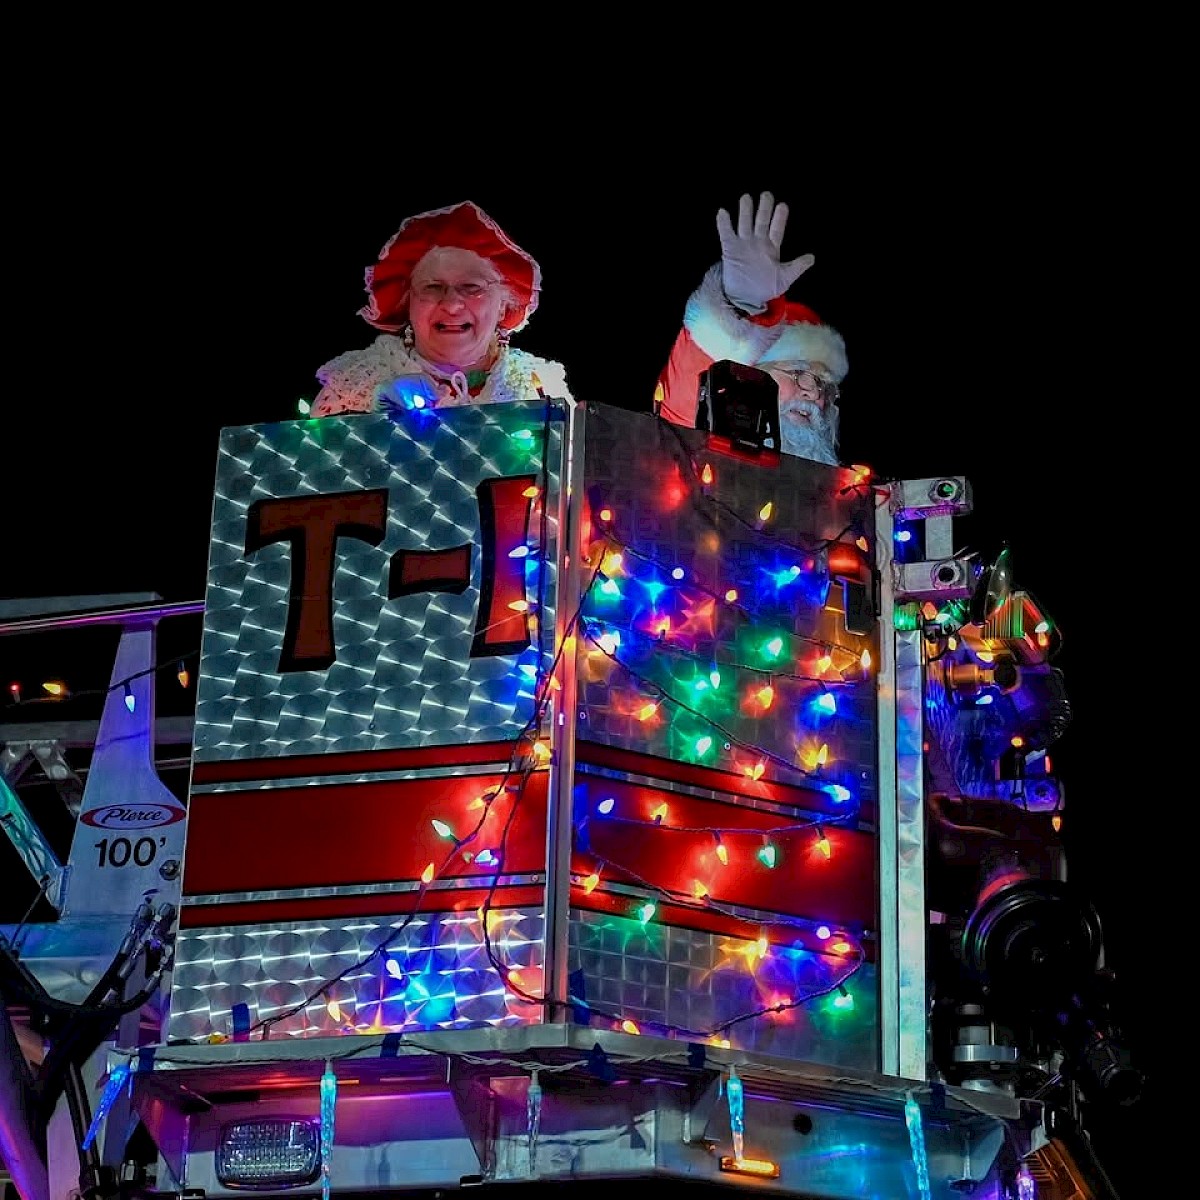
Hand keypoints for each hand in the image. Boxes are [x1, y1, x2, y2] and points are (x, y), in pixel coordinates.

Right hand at [717, 191, 814, 310]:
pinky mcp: (730, 250)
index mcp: (772, 247)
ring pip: (744, 223)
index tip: (782, 206)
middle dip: (764, 208)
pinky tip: (723, 212)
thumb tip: (812, 258)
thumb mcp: (784, 279)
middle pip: (761, 221)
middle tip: (766, 194)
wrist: (746, 300)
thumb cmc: (765, 288)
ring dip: (745, 211)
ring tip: (746, 198)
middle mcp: (758, 242)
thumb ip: (797, 267)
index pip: (776, 229)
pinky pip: (726, 234)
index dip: (779, 218)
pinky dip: (724, 224)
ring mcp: (743, 244)